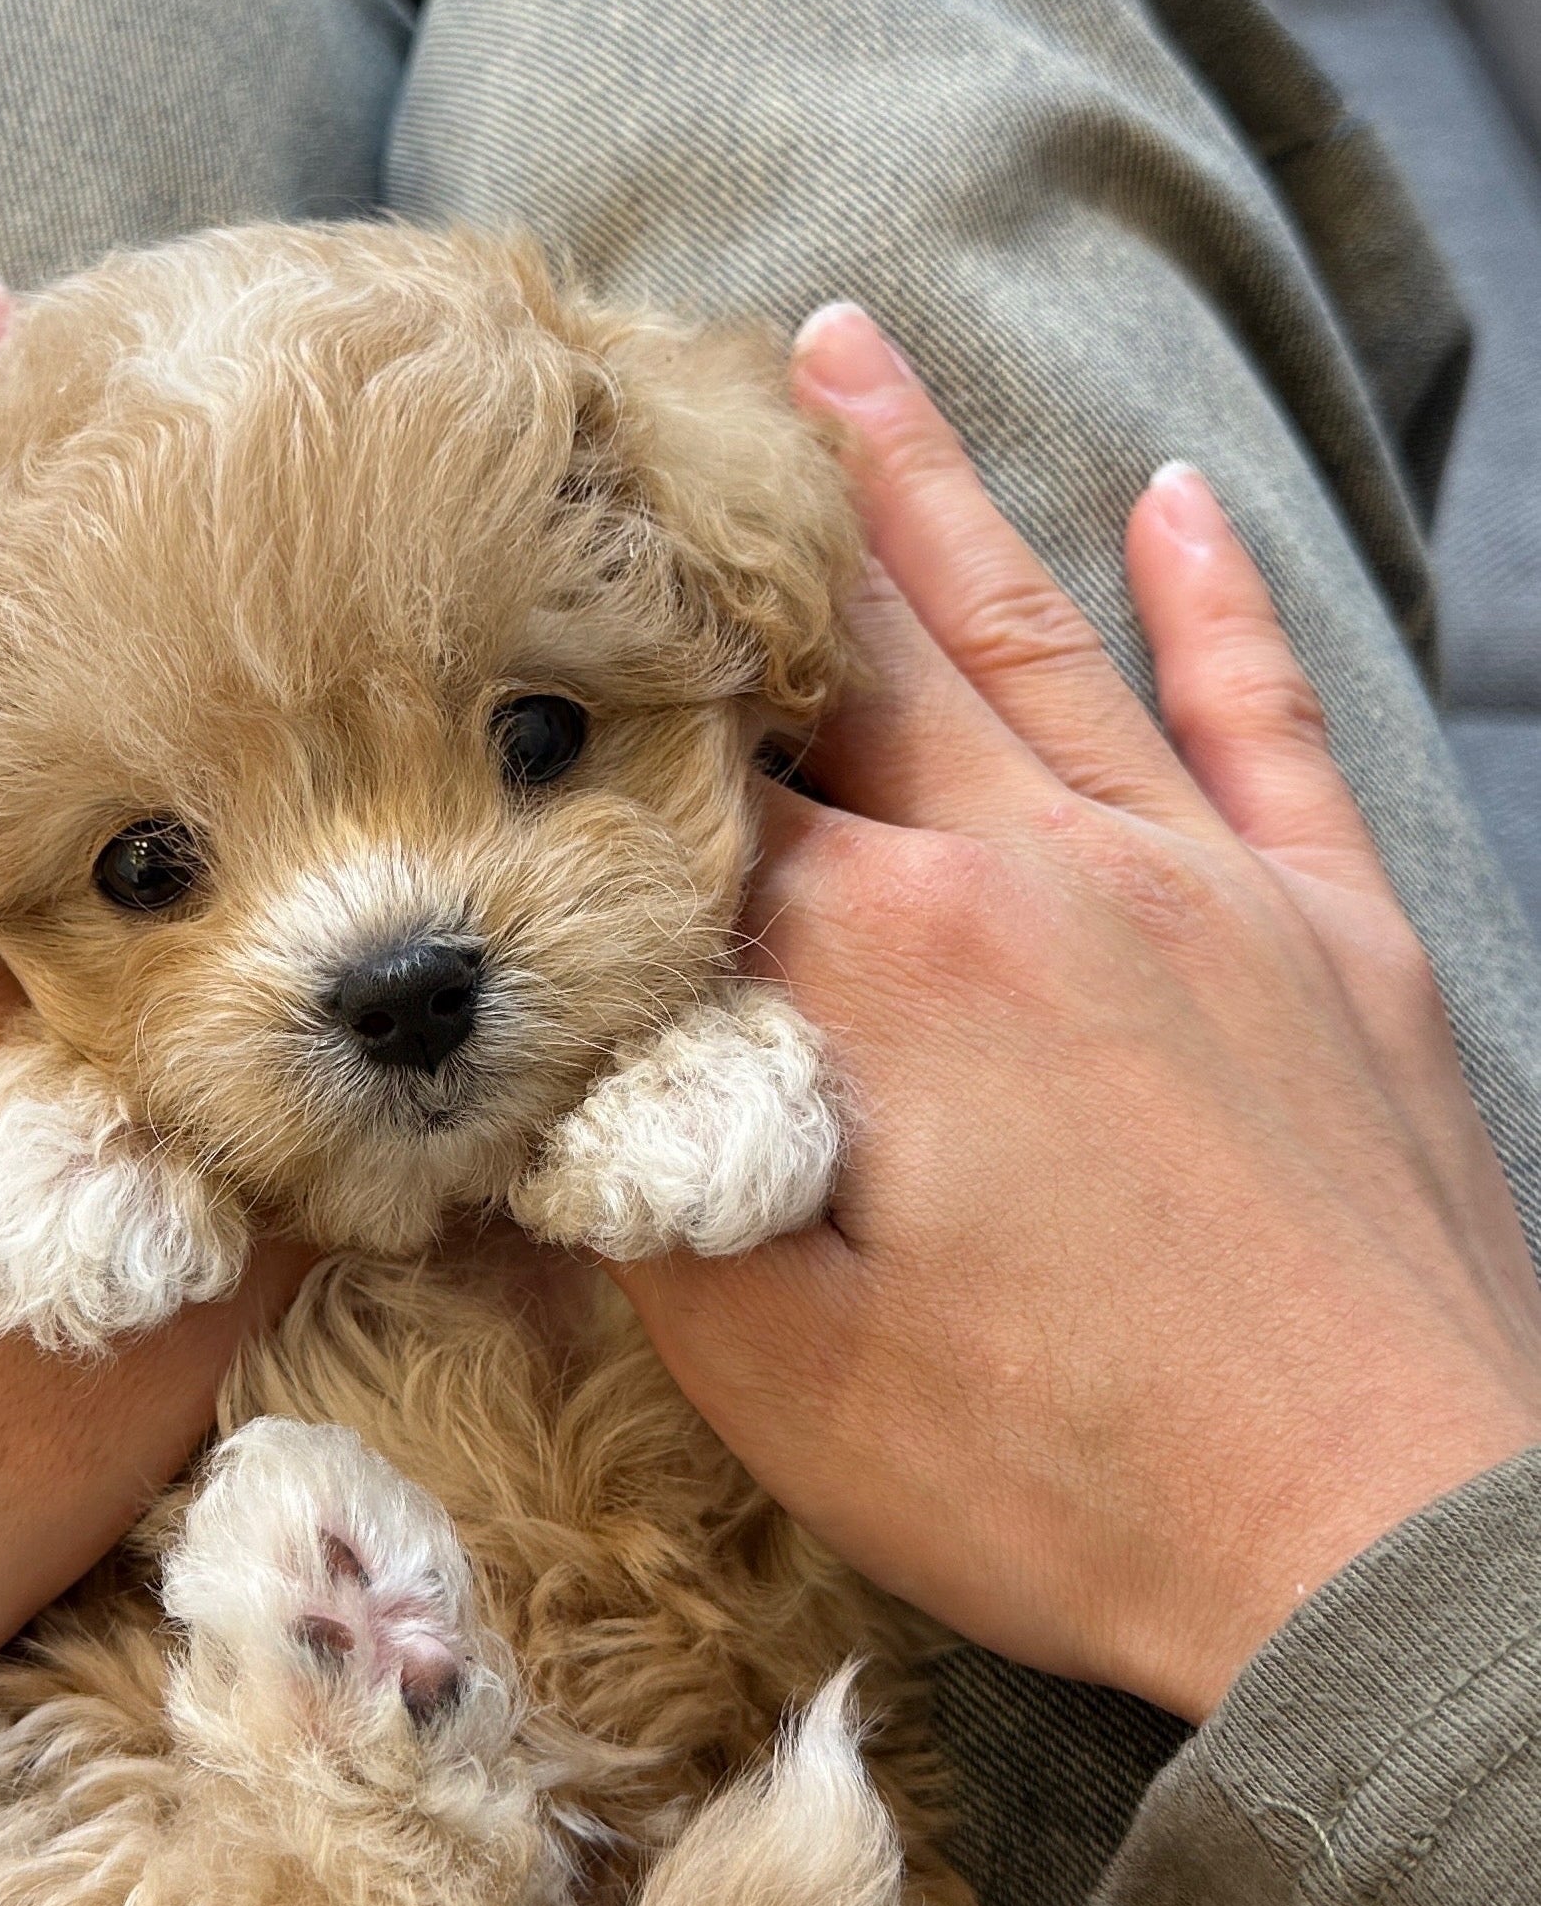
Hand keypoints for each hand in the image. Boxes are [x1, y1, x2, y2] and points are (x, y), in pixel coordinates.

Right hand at [615, 304, 1540, 1721]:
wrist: (1385, 1547)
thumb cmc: (1072, 1478)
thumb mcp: (781, 1378)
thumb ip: (639, 1198)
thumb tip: (528, 1087)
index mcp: (883, 969)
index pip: (703, 791)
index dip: (601, 695)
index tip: (520, 592)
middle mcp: (1040, 873)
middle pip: (864, 653)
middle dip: (754, 514)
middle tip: (679, 370)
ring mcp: (1207, 885)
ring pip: (1045, 641)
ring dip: (938, 499)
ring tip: (854, 358)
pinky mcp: (1338, 937)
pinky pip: (1263, 723)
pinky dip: (1219, 606)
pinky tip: (1180, 505)